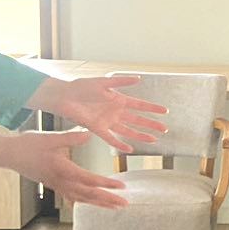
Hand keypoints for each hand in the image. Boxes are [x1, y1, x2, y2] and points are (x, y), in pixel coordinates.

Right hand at [0, 130, 127, 209]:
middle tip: (125, 204)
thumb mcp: (50, 138)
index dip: (106, 184)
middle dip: (107, 200)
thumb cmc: (27, 145)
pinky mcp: (53, 185)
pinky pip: (71, 197)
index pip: (88, 180)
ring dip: (99, 203)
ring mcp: (56, 185)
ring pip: (81, 198)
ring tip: (115, 206)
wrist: (8, 154)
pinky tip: (92, 203)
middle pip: (88, 194)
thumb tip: (89, 134)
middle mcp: (60, 181)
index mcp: (62, 169)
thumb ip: (71, 137)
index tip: (121, 187)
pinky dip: (84, 201)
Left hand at [37, 76, 167, 153]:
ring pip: (128, 130)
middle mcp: (115, 111)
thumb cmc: (81, 87)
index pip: (139, 105)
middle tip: (164, 129)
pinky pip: (111, 138)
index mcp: (118, 99)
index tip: (165, 111)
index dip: (152, 108)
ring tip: (153, 140)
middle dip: (151, 124)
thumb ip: (120, 82)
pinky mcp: (97, 128)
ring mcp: (107, 121)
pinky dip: (120, 145)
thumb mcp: (102, 82)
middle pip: (137, 120)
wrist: (64, 96)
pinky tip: (129, 149)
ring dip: (140, 135)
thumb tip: (138, 79)